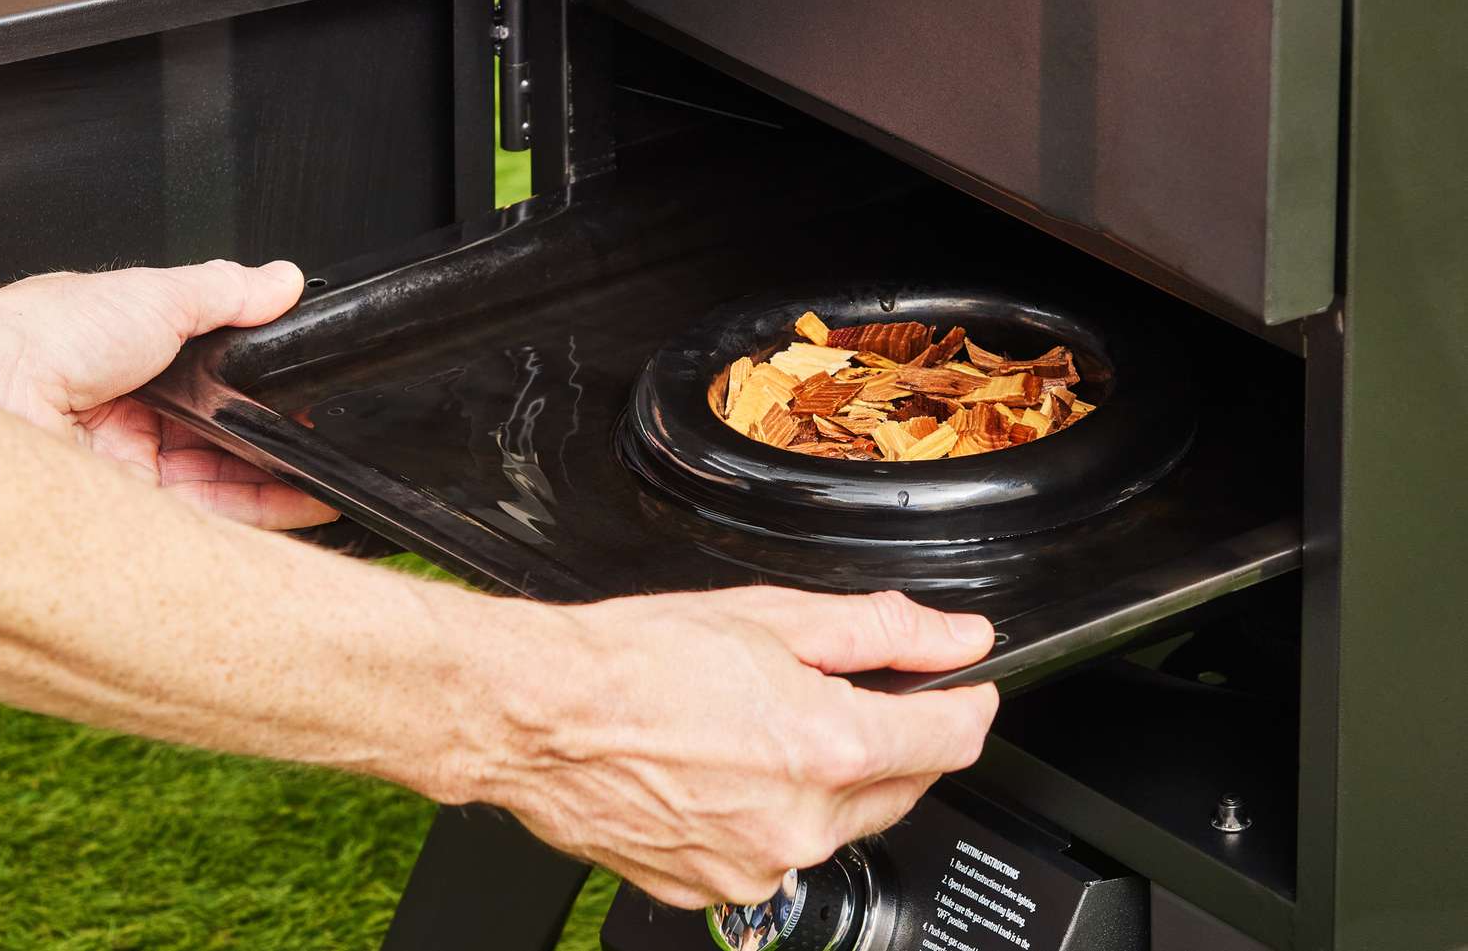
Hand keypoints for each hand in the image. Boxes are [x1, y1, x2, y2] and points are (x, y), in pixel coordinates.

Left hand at [0, 261, 338, 528]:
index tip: (304, 390)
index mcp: (132, 356)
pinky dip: (265, 508)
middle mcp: (132, 414)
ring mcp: (134, 465)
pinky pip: (214, 513)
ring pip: (225, 476)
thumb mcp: (153, 294)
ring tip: (326, 467)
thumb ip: (225, 292)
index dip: (263, 387)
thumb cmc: (43, 335)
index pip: (216, 379)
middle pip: (225, 432)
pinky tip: (303, 497)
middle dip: (276, 432)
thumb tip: (279, 281)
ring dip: (279, 473)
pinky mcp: (137, 508)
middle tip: (320, 428)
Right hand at [474, 586, 998, 908]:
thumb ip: (886, 631)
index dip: (967, 702)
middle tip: (833, 690)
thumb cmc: (637, 660)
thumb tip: (958, 639)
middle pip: (902, 785)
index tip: (962, 686)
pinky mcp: (713, 889)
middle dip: (892, 738)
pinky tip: (726, 768)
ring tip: (759, 726)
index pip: (954, 739)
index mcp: (831, 749)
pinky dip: (769, 813)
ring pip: (838, 824)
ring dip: (827, 780)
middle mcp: (803, 824)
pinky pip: (774, 852)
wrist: (540, 714)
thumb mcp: (776, 617)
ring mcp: (757, 866)